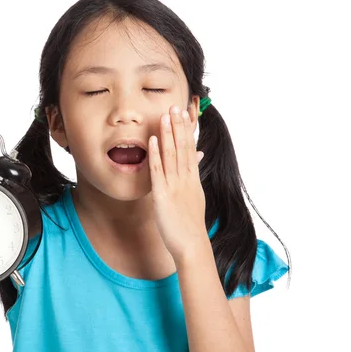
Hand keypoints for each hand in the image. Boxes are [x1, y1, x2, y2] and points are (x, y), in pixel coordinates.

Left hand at [148, 104, 206, 261]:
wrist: (192, 245)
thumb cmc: (190, 224)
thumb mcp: (195, 197)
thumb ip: (193, 178)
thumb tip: (197, 161)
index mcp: (193, 179)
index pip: (190, 148)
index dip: (186, 130)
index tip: (183, 114)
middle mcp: (185, 179)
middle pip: (182, 147)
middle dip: (178, 126)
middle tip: (174, 106)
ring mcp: (175, 186)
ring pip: (171, 155)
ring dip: (167, 134)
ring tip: (164, 116)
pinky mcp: (163, 195)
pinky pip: (158, 171)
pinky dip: (155, 155)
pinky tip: (153, 141)